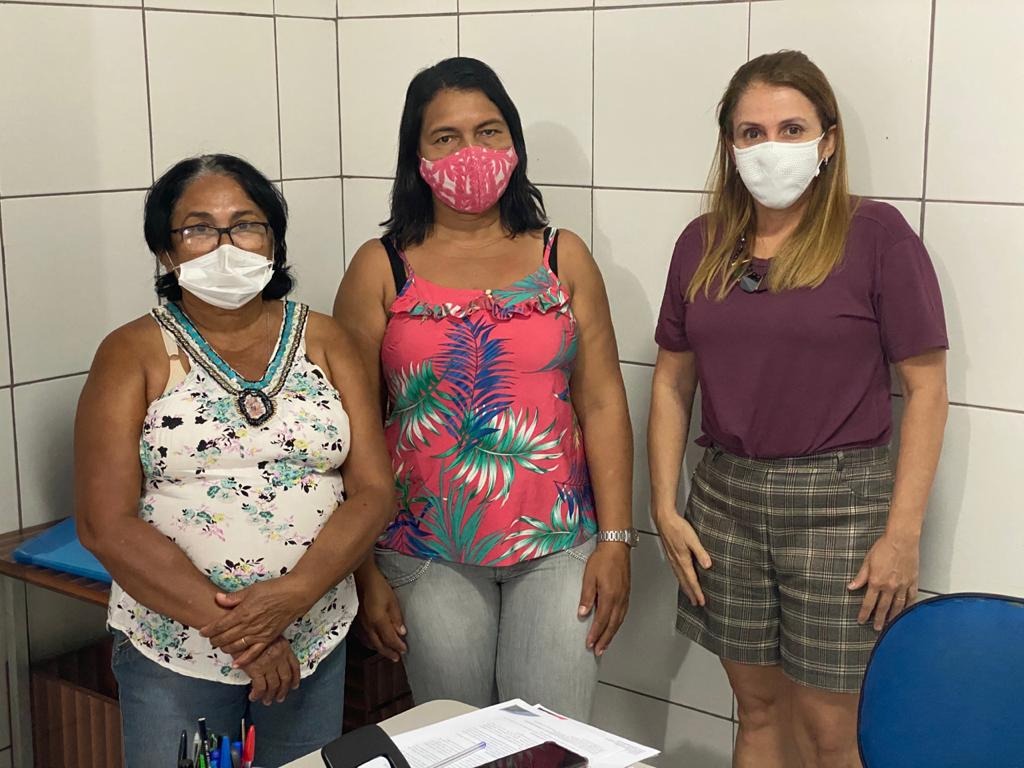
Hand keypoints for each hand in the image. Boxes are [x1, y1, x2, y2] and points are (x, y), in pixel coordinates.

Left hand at [200, 577, 313, 666]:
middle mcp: (248, 626)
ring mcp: (258, 634)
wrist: (295, 595)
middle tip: (210, 639)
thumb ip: (233, 597)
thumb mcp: (251, 589)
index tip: (202, 631)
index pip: (220, 625)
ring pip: (236, 646)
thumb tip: (218, 598)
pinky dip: (244, 660)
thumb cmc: (274, 589)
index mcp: (242, 612)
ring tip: (220, 646)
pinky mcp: (268, 639)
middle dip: (214, 640)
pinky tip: (236, 664)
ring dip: (225, 648)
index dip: (209, 629)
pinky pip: (254, 653)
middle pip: (225, 637)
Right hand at [242, 637, 300, 705]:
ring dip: (270, 695)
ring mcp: (269, 664)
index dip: (295, 678)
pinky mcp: (256, 670)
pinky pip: (260, 687)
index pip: (294, 666)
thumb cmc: (253, 634)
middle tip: (280, 698)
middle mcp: (279, 656)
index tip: (294, 686)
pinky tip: (253, 697)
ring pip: (274, 685)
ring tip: (267, 701)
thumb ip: (275, 647)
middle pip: (285, 678)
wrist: (241, 633)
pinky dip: (257, 695)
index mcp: (285, 647)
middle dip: (283, 691)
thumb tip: (275, 662)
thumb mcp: (270, 636)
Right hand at [355, 567, 406, 661]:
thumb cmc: (378, 586)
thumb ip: (396, 618)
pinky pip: (363, 637)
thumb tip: (402, 633)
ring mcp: (360, 624)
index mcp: (378, 621)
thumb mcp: (392, 600)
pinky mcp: (355, 621)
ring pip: (370, 642)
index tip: (405, 650)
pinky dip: (370, 643)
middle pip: (379, 644)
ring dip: (379, 649)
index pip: (390, 638)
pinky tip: (373, 643)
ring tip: (387, 653)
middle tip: (396, 658)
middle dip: (388, 652)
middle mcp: (368, 625)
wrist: (361, 577)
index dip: (398, 646)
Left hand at [578, 542, 630, 656]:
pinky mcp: (626, 594)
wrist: (617, 547)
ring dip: (611, 635)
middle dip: (604, 640)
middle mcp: (619, 600)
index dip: (595, 634)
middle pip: (612, 625)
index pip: (601, 621)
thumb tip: (582, 613)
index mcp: (609, 596)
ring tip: (605, 644)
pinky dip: (617, 625)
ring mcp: (624, 597)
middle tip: (598, 651)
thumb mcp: (589, 577)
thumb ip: (586, 596)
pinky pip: (622, 614)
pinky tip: (614, 627)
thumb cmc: (603, 559)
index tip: (589, 643)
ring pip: (618, 622)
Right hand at [654, 510, 710, 606]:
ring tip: (689, 594)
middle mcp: (676, 561)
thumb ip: (700, 552)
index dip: (697, 591)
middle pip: (684, 582)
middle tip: (696, 603)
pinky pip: (676, 571)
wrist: (664, 519)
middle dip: (691, 593)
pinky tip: (681, 577)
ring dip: (685, 587)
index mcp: (683, 559)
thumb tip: (708, 565)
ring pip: (679, 577)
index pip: (691, 580)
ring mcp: (672, 558)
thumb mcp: (692, 539)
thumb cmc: (677, 527)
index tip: (701, 601)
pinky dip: (680, 578)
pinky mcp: (670, 554)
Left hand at [849, 531, 919, 630]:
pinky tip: (906, 611)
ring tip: (890, 624)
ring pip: (897, 606)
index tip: (861, 620)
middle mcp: (889, 587)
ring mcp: (902, 586)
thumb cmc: (884, 547)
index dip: (864, 613)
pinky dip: (908, 606)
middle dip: (879, 619)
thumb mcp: (867, 561)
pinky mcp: (913, 582)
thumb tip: (851, 587)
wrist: (902, 540)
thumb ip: (860, 576)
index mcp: (876, 582)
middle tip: (877, 628)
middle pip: (883, 608)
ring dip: (893, 616)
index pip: (868, 602)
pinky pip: (911, 598)